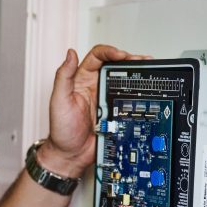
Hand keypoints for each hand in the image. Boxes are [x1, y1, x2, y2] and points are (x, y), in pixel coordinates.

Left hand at [38, 45, 148, 177]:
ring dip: (137, 73)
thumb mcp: (58, 101)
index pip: (97, 57)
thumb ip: (63, 76)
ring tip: (148, 69)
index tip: (121, 55)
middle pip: (116, 65)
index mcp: (81, 80)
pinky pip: (129, 99)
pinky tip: (146, 89)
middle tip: (141, 61)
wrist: (70, 154)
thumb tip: (70, 53)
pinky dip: (138, 92)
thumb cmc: (61, 130)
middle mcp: (95, 86)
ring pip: (124, 80)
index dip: (110, 52)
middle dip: (130, 59)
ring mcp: (107, 99)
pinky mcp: (115, 112)